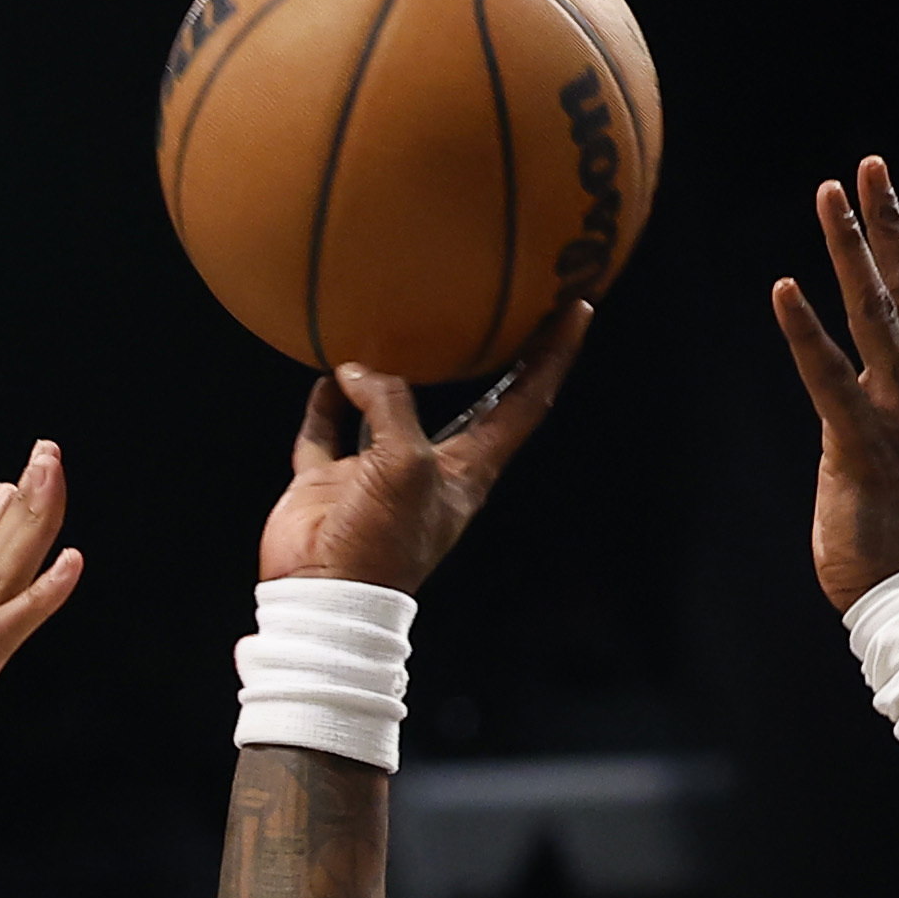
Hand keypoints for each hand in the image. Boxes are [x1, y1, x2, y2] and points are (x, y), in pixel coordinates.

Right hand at [255, 306, 591, 592]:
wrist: (323, 595)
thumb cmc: (381, 541)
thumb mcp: (404, 461)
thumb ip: (390, 406)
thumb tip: (357, 372)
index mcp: (470, 469)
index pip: (527, 402)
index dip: (554, 355)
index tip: (576, 308)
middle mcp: (429, 467)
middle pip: (471, 399)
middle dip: (490, 353)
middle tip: (503, 303)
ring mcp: (377, 474)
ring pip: (388, 410)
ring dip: (389, 373)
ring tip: (394, 326)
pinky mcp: (330, 483)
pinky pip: (328, 432)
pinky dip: (326, 404)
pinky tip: (327, 375)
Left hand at [770, 155, 898, 609]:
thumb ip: (897, 416)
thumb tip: (869, 386)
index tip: (881, 196)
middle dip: (886, 224)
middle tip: (866, 166)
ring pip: (876, 317)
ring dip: (850, 250)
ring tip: (828, 195)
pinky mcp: (862, 447)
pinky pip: (828, 377)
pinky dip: (804, 331)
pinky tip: (783, 289)